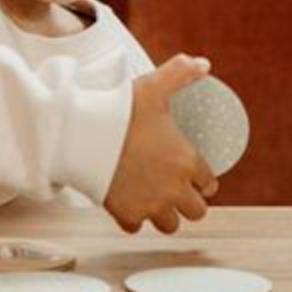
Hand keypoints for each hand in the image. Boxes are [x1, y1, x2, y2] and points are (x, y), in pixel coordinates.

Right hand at [103, 53, 218, 233]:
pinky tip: (129, 205)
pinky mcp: (126, 214)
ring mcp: (150, 204)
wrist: (81, 133)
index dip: (204, 179)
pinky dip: (133, 218)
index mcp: (186, 161)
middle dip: (189, 201)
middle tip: (176, 189)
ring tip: (155, 200)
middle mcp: (173, 188)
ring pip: (170, 224)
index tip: (195, 176)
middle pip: (196, 210)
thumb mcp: (153, 86)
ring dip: (165, 214)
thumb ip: (180, 72)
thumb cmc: (119, 110)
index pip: (209, 182)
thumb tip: (204, 64)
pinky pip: (136, 227)